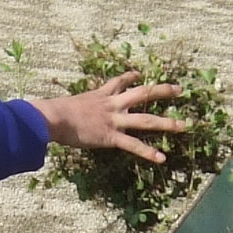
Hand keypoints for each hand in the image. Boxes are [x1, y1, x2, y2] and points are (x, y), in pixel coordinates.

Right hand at [30, 72, 189, 160]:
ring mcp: (114, 120)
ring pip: (146, 120)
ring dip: (167, 123)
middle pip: (143, 94)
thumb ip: (67, 106)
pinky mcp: (110, 136)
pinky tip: (162, 159)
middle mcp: (111, 105)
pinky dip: (148, 152)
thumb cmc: (51, 112)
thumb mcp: (64, 104)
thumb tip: (48, 109)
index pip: (119, 82)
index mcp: (100, 95)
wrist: (52, 117)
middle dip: (163, 91)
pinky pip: (133, 145)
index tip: (140, 74)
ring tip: (184, 125)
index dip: (131, 77)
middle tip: (180, 90)